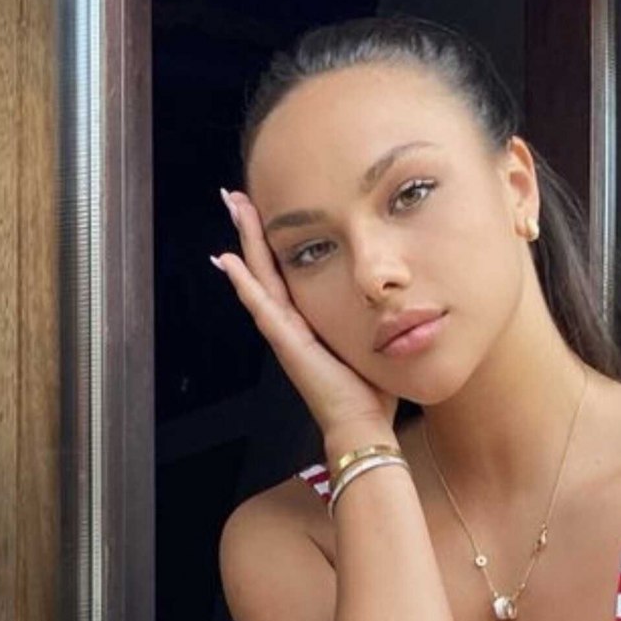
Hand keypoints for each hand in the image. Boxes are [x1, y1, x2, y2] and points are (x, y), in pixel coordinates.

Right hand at [212, 189, 397, 437]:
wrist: (362, 424)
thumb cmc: (370, 390)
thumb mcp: (370, 341)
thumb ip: (372, 317)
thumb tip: (392, 296)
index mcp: (309, 322)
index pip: (285, 272)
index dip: (273, 240)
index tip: (265, 209)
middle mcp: (290, 324)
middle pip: (264, 267)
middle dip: (250, 230)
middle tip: (234, 196)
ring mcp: (285, 333)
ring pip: (259, 278)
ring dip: (244, 242)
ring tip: (231, 209)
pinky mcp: (288, 344)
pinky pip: (262, 307)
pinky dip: (245, 283)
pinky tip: (229, 260)